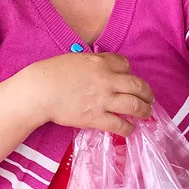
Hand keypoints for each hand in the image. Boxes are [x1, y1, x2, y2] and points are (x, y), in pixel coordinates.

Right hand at [24, 53, 152, 136]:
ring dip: (144, 110)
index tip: (128, 80)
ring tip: (147, 114)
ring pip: (134, 105)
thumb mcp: (75, 59)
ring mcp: (103, 99)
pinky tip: (130, 129)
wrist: (38, 91)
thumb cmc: (50, 73)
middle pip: (137, 85)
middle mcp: (106, 79)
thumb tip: (100, 67)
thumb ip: (91, 63)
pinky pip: (119, 124)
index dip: (129, 73)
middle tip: (150, 98)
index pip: (125, 65)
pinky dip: (128, 128)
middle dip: (147, 93)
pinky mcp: (96, 117)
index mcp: (100, 62)